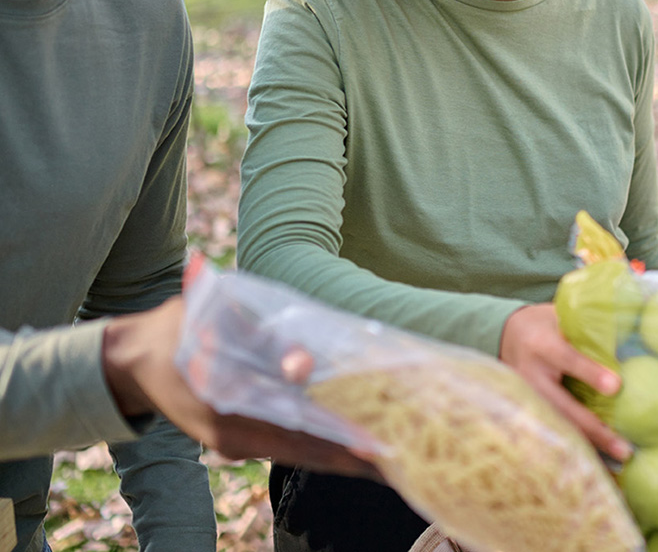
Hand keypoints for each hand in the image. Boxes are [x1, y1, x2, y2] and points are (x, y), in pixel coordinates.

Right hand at [102, 296, 380, 479]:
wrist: (133, 359)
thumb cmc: (178, 329)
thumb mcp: (213, 321)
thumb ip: (258, 341)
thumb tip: (301, 365)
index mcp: (226, 410)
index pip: (297, 431)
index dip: (339, 439)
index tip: (377, 446)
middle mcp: (234, 436)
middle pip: (306, 450)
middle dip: (353, 456)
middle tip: (399, 461)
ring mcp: (235, 443)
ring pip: (300, 451)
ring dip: (342, 454)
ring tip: (388, 458)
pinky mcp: (238, 439)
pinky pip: (287, 446)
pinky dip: (321, 446)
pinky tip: (352, 446)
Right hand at [498, 303, 631, 461]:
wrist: (507, 335)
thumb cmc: (546, 324)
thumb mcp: (560, 318)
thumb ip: (588, 331)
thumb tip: (633, 340)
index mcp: (542, 344)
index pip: (567, 359)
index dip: (590, 372)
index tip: (616, 387)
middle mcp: (530, 374)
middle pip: (563, 407)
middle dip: (594, 430)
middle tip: (625, 448)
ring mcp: (527, 397)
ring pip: (559, 426)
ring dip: (590, 448)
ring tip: (619, 464)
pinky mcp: (529, 412)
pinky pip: (555, 432)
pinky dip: (578, 451)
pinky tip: (602, 466)